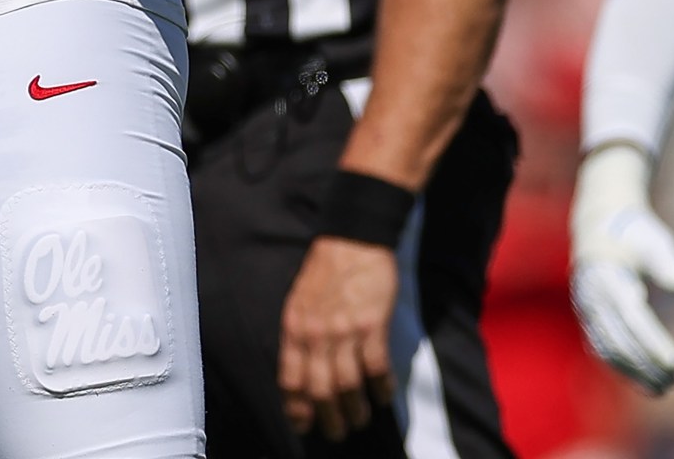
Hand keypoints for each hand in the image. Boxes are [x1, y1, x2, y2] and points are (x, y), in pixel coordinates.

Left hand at [279, 236, 398, 441]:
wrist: (351, 242)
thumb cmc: (325, 274)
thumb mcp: (299, 304)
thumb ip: (301, 337)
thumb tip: (304, 373)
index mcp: (294, 328)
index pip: (290, 378)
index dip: (295, 407)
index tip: (302, 426)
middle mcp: (316, 333)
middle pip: (320, 389)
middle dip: (328, 417)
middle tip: (337, 432)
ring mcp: (344, 330)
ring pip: (348, 384)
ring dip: (355, 408)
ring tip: (360, 419)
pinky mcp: (372, 326)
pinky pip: (377, 368)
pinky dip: (381, 387)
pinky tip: (383, 395)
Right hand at [571, 142, 673, 393]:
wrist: (598, 219)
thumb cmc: (634, 231)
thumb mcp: (653, 240)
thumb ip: (670, 263)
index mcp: (607, 274)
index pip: (632, 318)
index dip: (652, 343)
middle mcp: (591, 293)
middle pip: (617, 338)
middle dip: (645, 363)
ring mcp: (586, 305)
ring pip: (606, 347)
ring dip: (633, 370)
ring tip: (663, 389)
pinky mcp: (587, 314)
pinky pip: (601, 346)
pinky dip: (620, 367)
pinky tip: (643, 382)